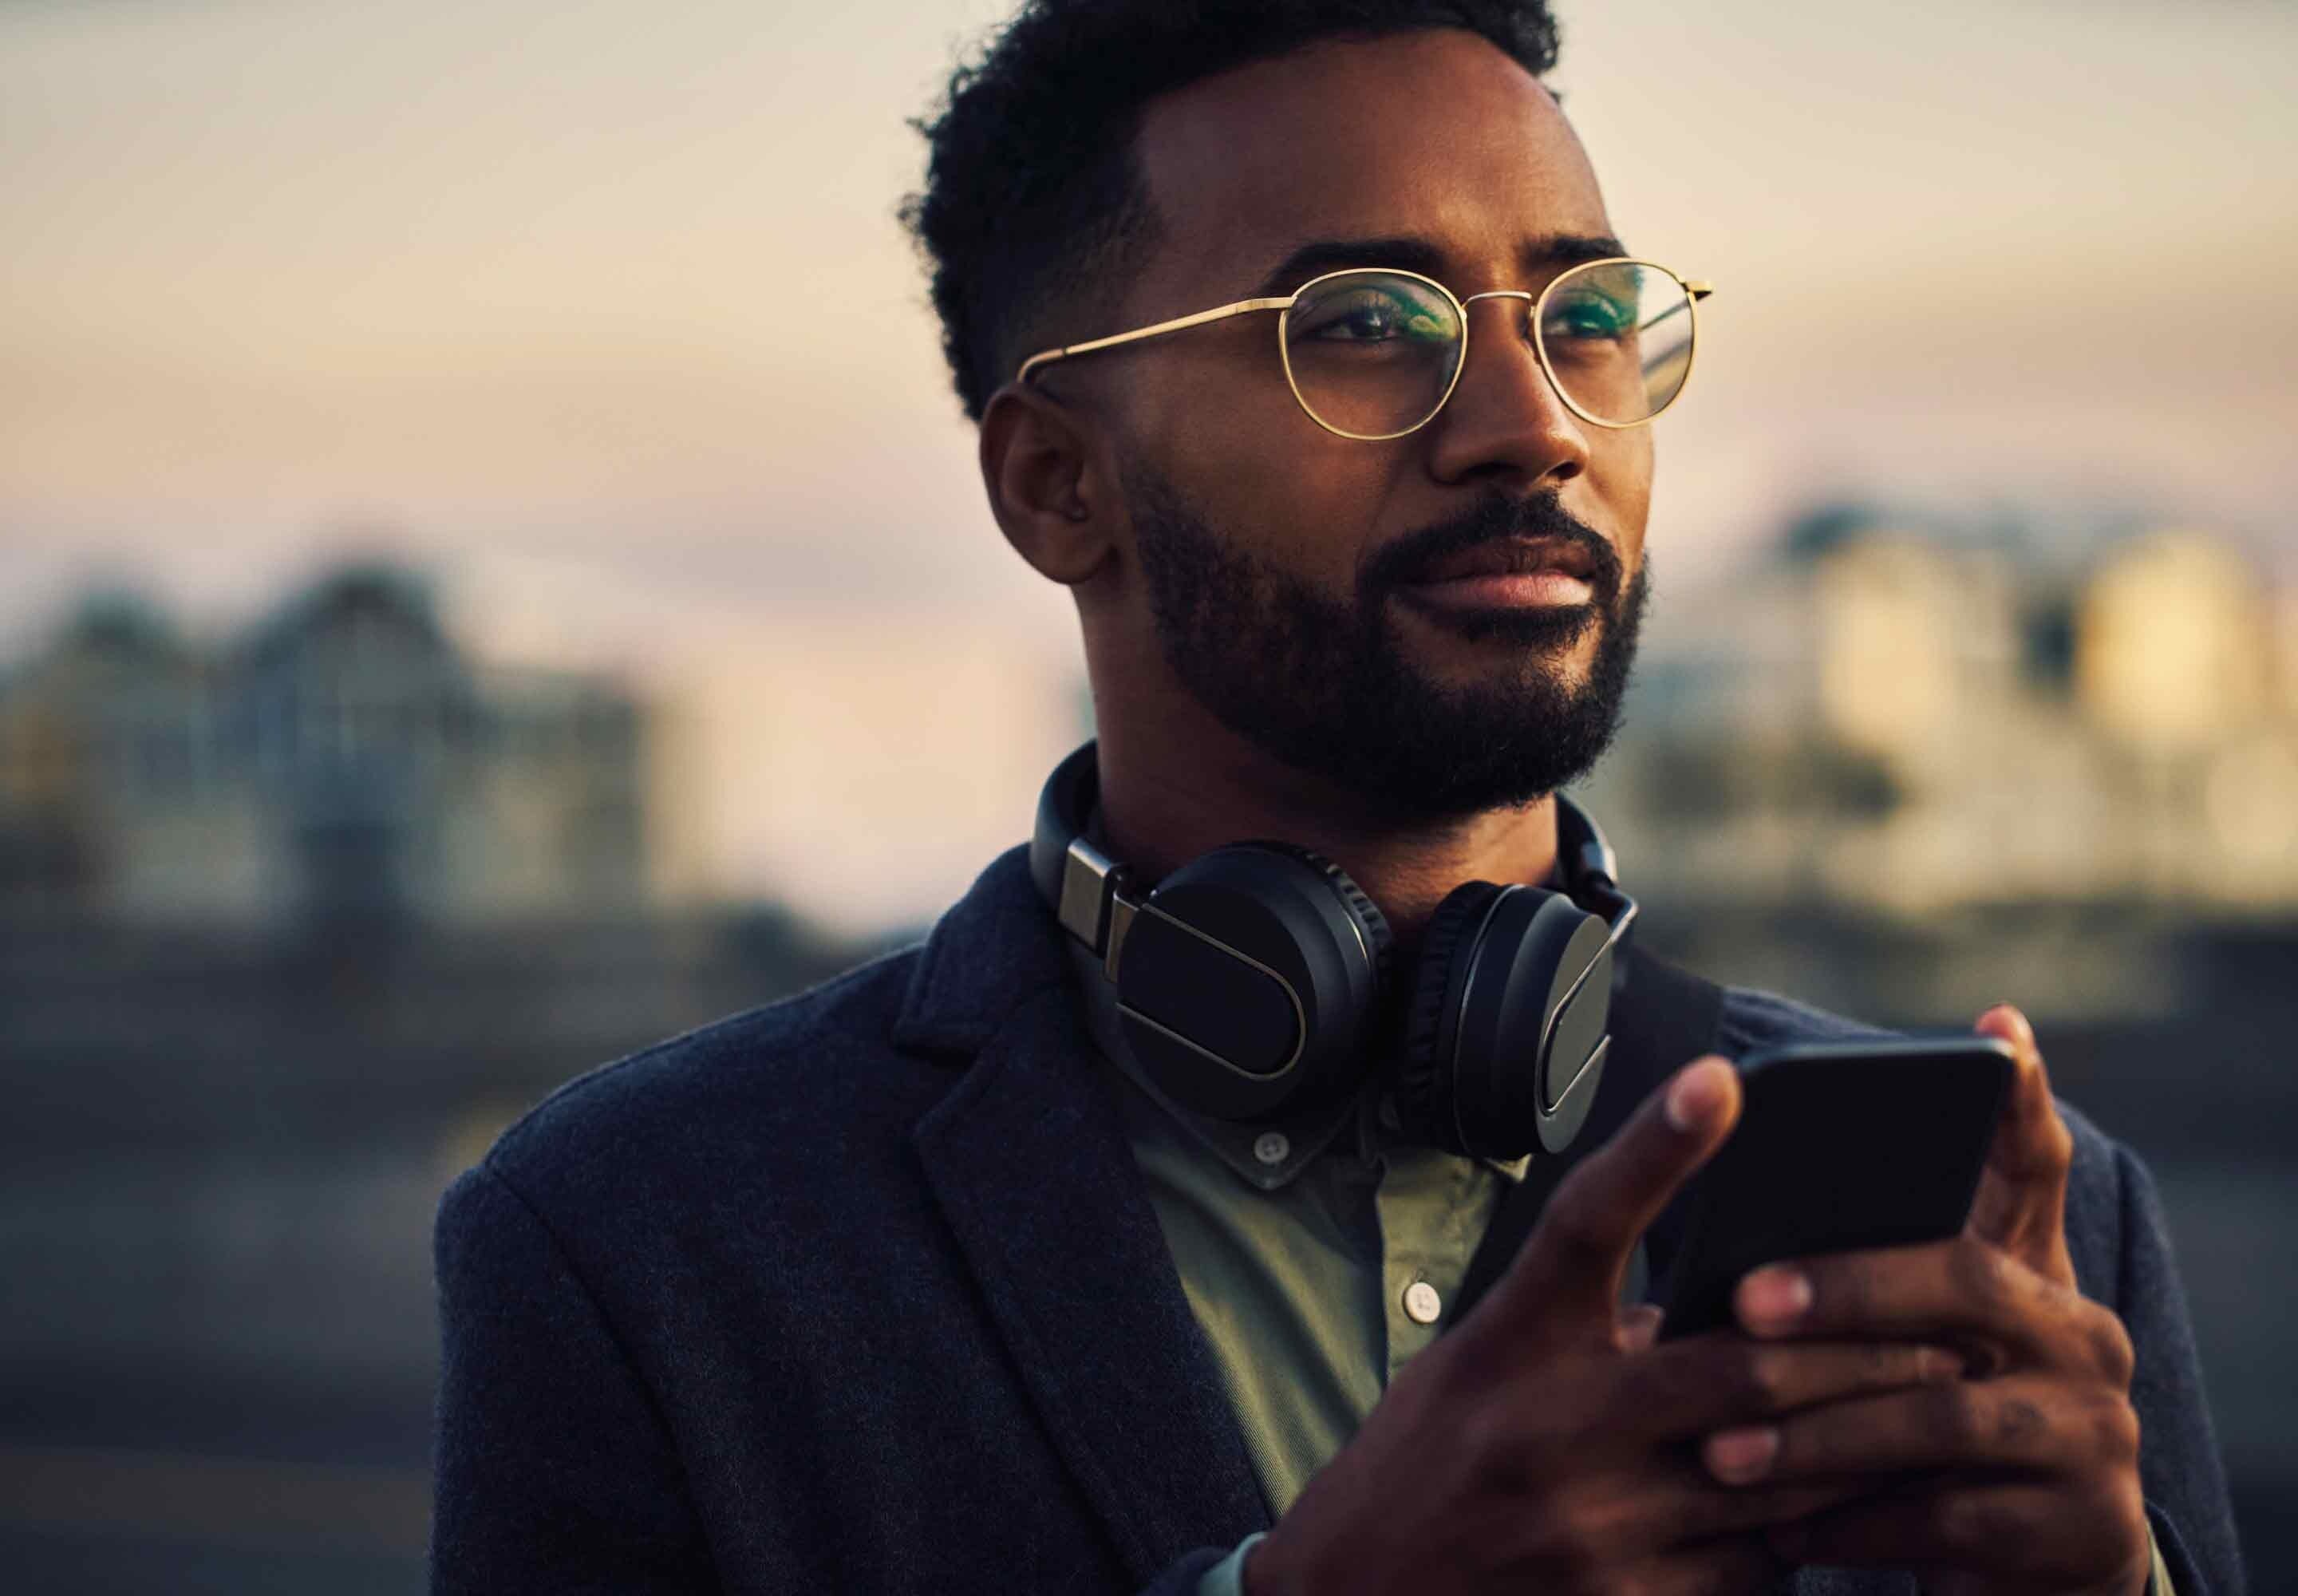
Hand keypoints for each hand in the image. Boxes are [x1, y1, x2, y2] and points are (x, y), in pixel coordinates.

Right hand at [1247, 1057, 1968, 1595]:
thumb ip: (1588, 1330)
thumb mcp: (1484, 1366)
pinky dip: (1811, 1529)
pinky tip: (1856, 1508)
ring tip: (1940, 1411)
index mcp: (1507, 1341)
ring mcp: (1588, 1524)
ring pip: (1773, 1471)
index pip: (1585, 1222)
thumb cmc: (1428, 1460)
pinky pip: (1755, 1564)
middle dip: (1857, 1345)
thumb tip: (1721, 1305)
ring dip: (1863, 1441)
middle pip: (1735, 1361)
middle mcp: (1546, 1424)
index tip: (1724, 1075)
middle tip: (1944, 1326)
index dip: (1654, 1146)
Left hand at [1700, 1006, 2150, 1595]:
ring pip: (1940, 1414)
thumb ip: (1861, 1277)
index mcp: (2033, 1277)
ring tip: (1719, 1448)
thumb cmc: (1932, 1436)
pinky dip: (1851, 1522)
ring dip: (1817, 1432)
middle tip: (1744, 1300)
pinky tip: (1778, 1528)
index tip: (1992, 1031)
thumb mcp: (1909, 1350)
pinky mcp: (2081, 1531)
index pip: (2033, 1170)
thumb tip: (1731, 1229)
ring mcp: (2093, 1434)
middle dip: (1845, 1288)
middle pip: (1962, 1282)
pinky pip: (1946, 1519)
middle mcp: (2082, 1338)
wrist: (2030, 1580)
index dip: (2017, 1101)